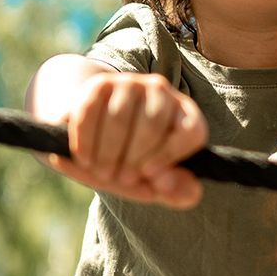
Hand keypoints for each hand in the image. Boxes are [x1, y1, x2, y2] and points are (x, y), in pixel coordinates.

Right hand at [48, 72, 207, 208]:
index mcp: (185, 115)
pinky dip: (86, 139)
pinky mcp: (100, 84)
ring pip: (120, 117)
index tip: (149, 174)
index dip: (170, 154)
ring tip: (102, 172)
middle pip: (152, 124)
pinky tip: (85, 158)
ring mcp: (130, 84)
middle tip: (121, 179)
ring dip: (108, 152)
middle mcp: (161, 92)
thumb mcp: (153, 181)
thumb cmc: (129, 160)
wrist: (90, 133)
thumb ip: (174, 190)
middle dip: (134, 158)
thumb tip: (185, 192)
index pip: (191, 130)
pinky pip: (92, 110)